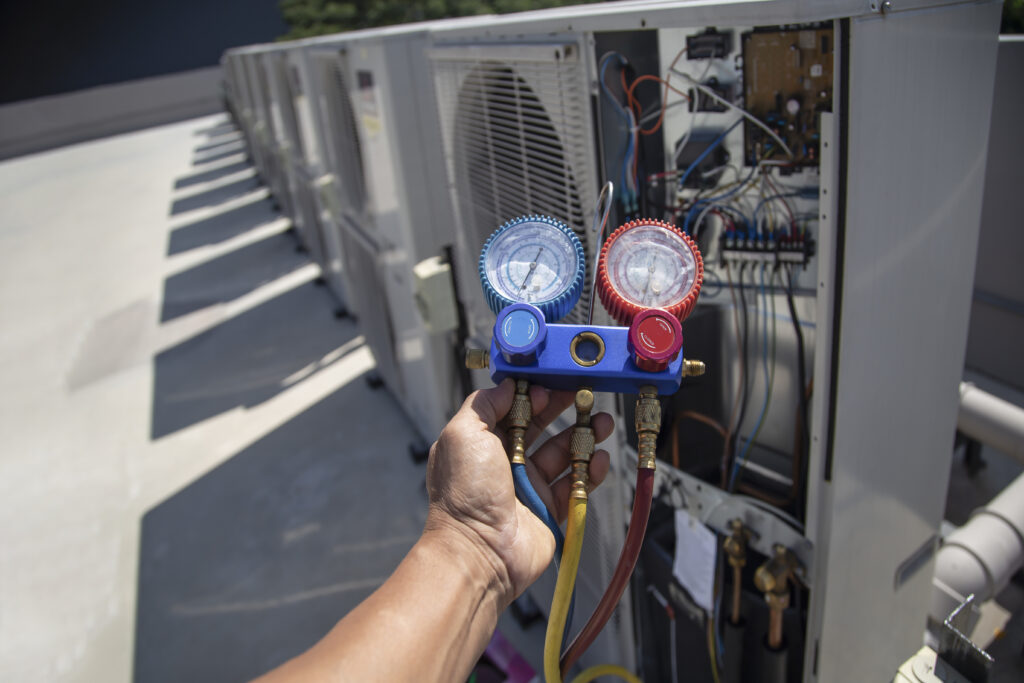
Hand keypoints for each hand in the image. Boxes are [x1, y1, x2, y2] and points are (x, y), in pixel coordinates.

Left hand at [425, 378, 614, 606]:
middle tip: (586, 395)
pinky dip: (590, 471)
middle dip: (564, 410)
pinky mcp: (549, 510)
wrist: (478, 552)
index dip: (533, 394)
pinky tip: (599, 458)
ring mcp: (528, 487)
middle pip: (541, 427)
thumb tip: (508, 385)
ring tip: (602, 423)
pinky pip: (575, 486)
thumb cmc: (465, 493)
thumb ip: (485, 404)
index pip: (513, 409)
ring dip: (584, 436)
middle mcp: (504, 463)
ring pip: (562, 454)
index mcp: (482, 443)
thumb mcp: (464, 433)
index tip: (552, 384)